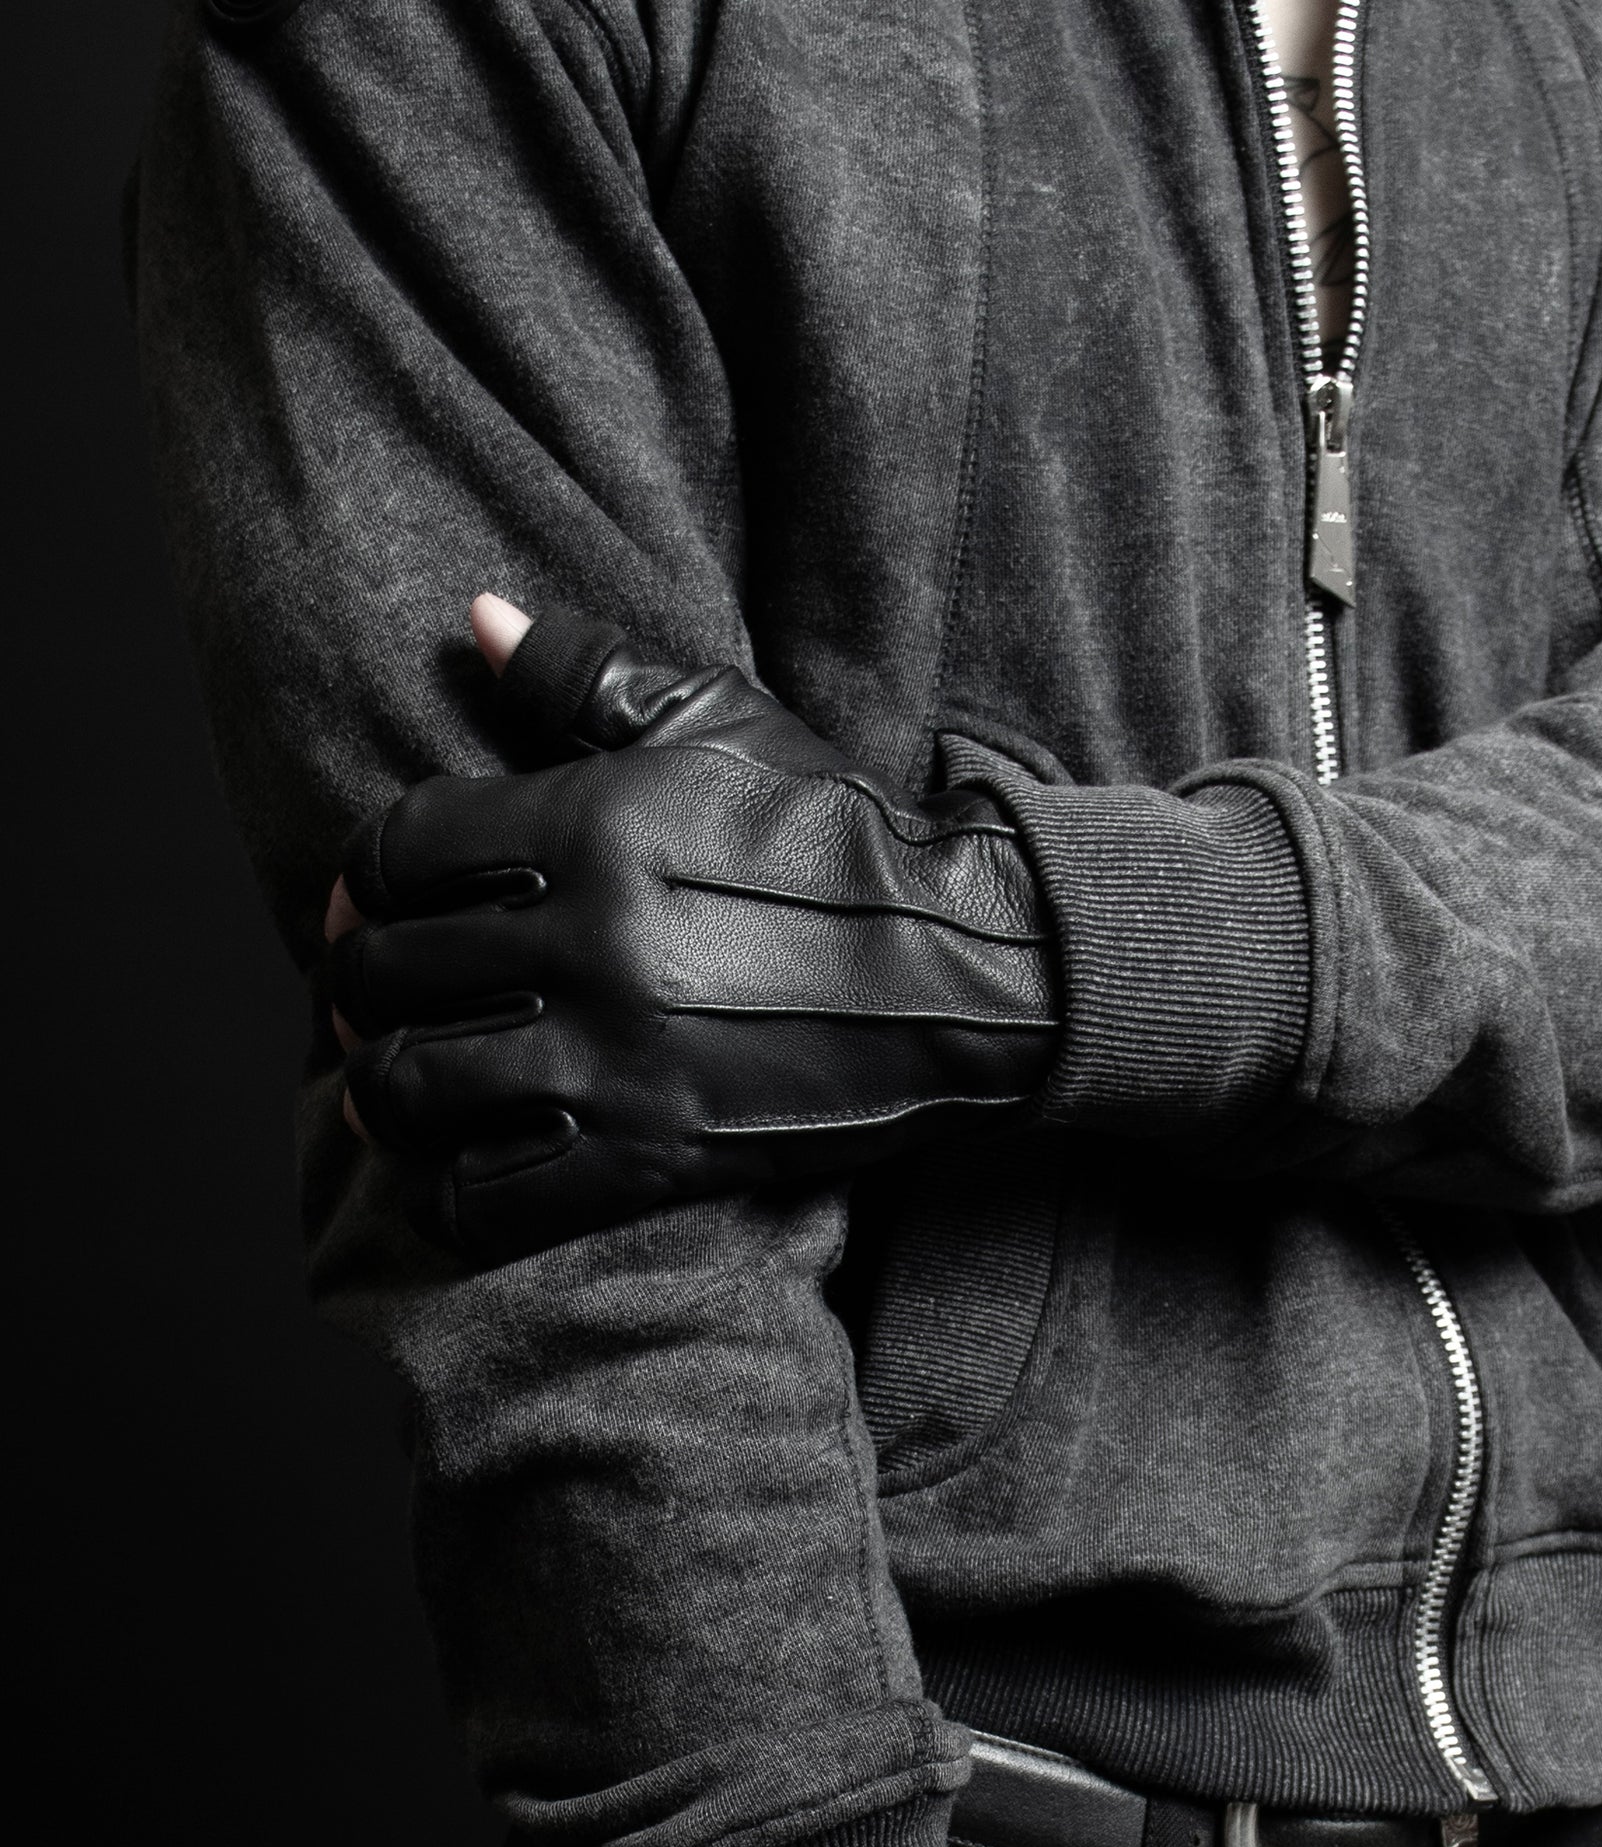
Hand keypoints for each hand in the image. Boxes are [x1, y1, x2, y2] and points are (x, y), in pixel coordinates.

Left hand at [327, 597, 1057, 1260]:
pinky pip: (492, 1202)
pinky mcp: (653, 1159)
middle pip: (386, 970)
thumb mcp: (726, 726)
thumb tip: (478, 616)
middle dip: (360, 984)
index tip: (369, 902)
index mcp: (593, 827)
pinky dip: (450, 1197)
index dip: (362, 877)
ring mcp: (617, 1060)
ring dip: (380, 1092)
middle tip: (374, 998)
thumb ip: (589, 676)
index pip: (399, 848)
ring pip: (412, 1089)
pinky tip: (457, 1174)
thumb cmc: (841, 840)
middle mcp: (590, 945)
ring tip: (390, 1087)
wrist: (969, 972)